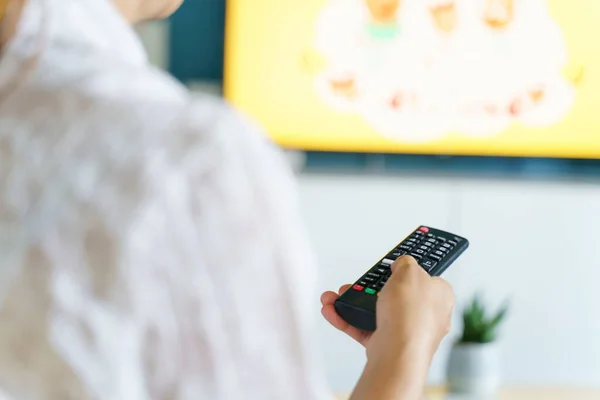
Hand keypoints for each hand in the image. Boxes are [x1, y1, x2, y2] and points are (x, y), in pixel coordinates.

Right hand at [321, 256, 453, 359]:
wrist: (398, 351)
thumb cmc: (411, 314)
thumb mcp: (409, 270)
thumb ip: (405, 263)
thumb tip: (401, 264)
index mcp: (440, 296)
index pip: (425, 279)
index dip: (407, 272)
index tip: (392, 267)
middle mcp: (425, 316)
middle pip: (394, 296)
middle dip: (369, 288)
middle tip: (358, 283)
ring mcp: (406, 331)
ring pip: (375, 312)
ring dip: (352, 303)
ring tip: (336, 297)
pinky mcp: (387, 344)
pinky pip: (363, 328)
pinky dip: (347, 319)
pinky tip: (333, 311)